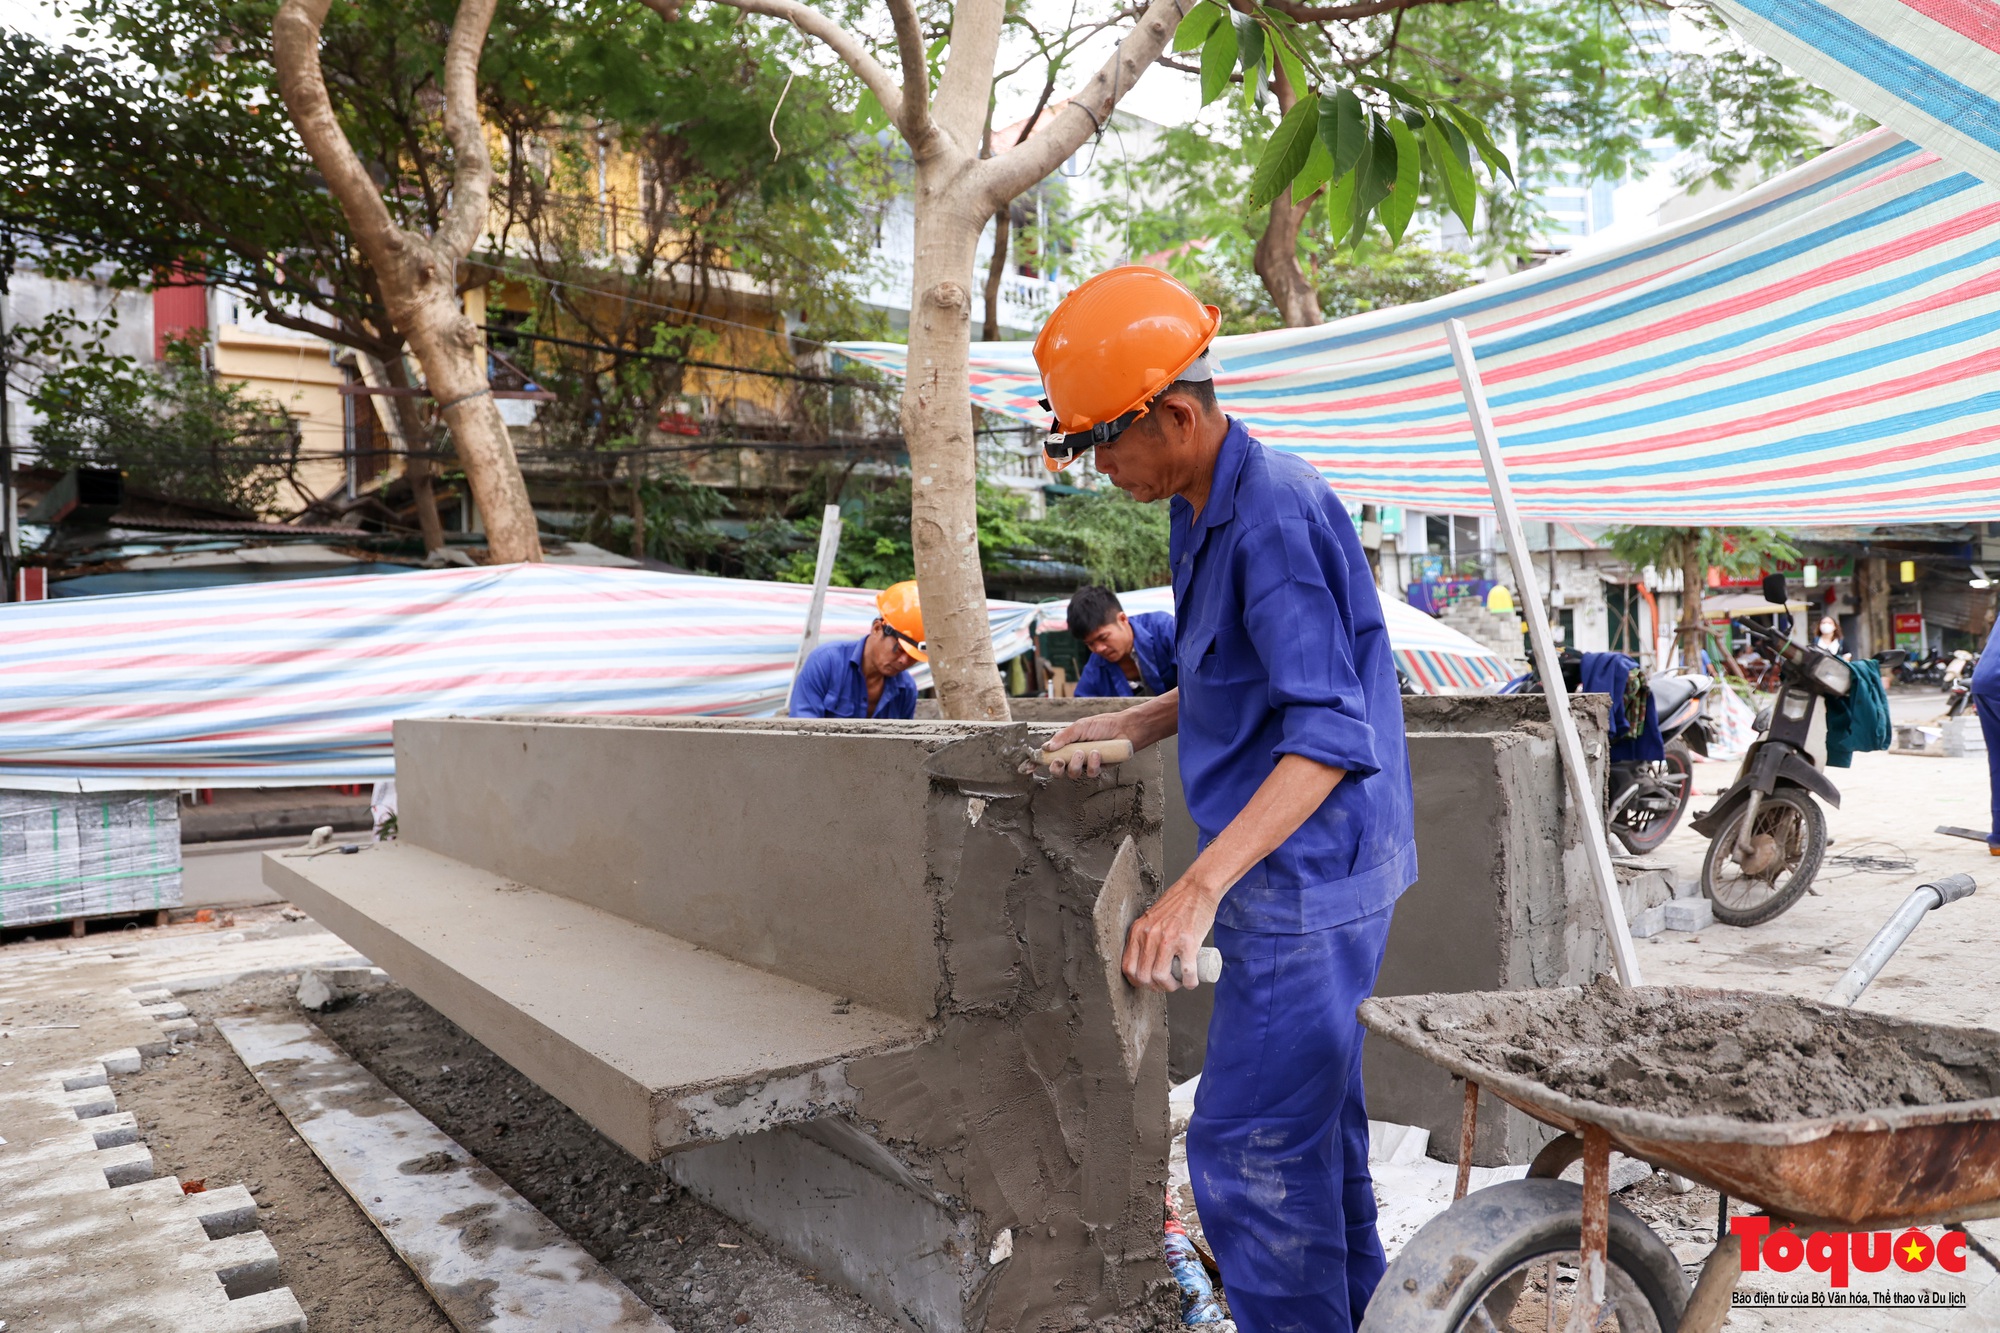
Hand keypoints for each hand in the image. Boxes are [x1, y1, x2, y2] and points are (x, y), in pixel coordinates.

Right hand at [1043, 712, 1129, 779]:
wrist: (1124, 728)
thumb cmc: (1102, 725)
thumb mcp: (1080, 727)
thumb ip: (1063, 737)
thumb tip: (1047, 747)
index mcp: (1066, 746)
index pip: (1048, 756)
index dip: (1037, 763)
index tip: (1028, 767)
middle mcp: (1073, 756)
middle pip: (1057, 771)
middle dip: (1056, 768)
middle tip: (1059, 761)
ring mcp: (1085, 764)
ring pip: (1073, 774)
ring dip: (1076, 764)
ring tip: (1083, 752)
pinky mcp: (1098, 768)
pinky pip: (1091, 773)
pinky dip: (1093, 764)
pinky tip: (1098, 753)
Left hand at [1121, 873, 1220, 992]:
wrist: (1197, 890)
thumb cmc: (1177, 904)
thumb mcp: (1151, 919)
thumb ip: (1145, 935)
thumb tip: (1143, 959)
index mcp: (1138, 931)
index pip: (1128, 967)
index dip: (1137, 981)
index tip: (1147, 983)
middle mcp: (1150, 936)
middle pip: (1144, 976)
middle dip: (1155, 987)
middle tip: (1166, 984)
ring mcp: (1168, 939)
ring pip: (1161, 977)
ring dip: (1170, 987)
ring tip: (1178, 982)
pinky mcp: (1188, 942)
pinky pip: (1186, 972)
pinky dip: (1189, 982)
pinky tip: (1191, 981)